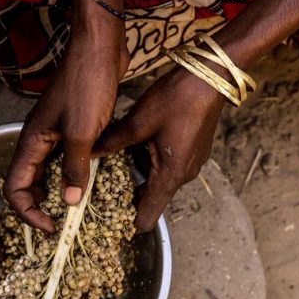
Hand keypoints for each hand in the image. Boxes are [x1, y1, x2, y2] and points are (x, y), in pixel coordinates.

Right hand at [4, 21, 127, 231]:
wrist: (100, 47)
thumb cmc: (87, 84)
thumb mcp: (82, 133)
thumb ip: (74, 169)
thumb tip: (69, 203)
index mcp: (31, 141)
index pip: (15, 188)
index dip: (28, 212)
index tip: (52, 226)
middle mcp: (38, 139)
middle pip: (29, 183)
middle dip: (43, 206)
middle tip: (66, 222)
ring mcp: (55, 133)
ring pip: (50, 172)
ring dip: (62, 191)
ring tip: (82, 207)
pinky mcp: (72, 126)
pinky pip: (68, 159)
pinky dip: (76, 173)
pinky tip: (95, 180)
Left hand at [95, 67, 226, 230]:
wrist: (211, 76)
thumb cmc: (177, 100)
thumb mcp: (138, 122)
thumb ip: (112, 142)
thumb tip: (86, 153)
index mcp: (170, 176)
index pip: (148, 216)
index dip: (128, 221)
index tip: (108, 218)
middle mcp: (183, 175)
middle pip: (151, 197)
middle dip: (128, 192)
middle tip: (102, 183)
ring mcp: (191, 163)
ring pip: (159, 178)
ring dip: (140, 171)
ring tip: (117, 157)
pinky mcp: (193, 150)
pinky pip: (168, 164)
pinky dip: (152, 159)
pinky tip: (138, 141)